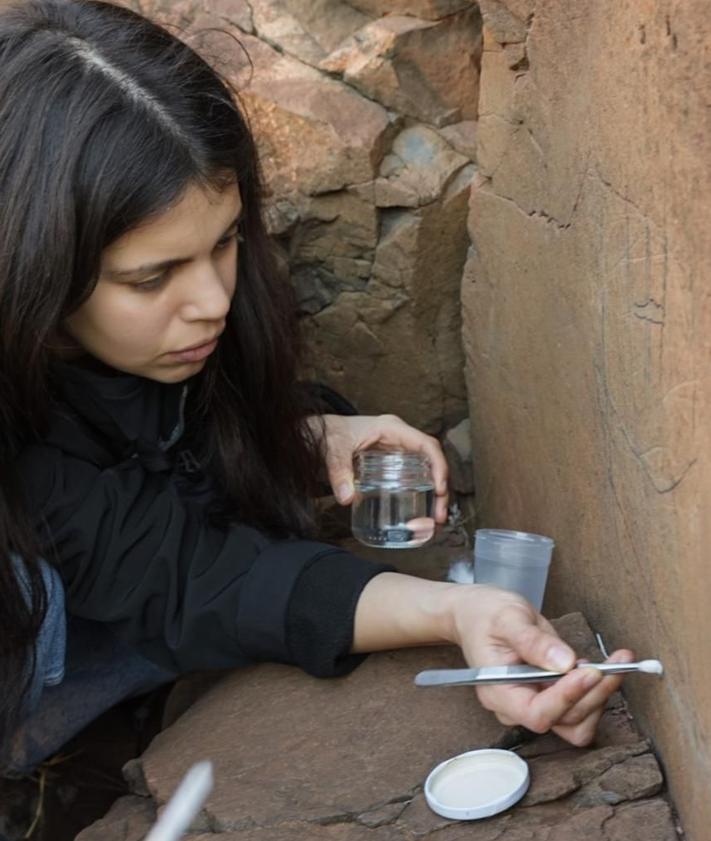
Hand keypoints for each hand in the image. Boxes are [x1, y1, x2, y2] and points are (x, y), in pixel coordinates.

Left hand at [312, 414, 448, 523]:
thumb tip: (346, 497)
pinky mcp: (391, 467)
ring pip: (425, 474)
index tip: (440, 489)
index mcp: (393, 429)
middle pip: (432, 463)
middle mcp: (400, 441)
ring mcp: (397, 453)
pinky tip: (417, 517)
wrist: (318, 432)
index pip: (427, 445)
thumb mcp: (334, 448)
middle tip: (438, 516)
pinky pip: (412, 481)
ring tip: (433, 522)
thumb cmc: (329, 432)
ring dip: (433, 497)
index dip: (439, 466)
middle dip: (441, 489)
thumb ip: (338, 470)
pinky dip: (419, 498)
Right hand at [451, 585, 634, 745]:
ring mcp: (533, 705)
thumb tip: (565, 662)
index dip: (567, 697)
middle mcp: (515, 708)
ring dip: (600, 696)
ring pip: (577, 722)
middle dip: (594, 692)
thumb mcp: (508, 618)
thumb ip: (533, 641)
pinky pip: (578, 711)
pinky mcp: (547, 699)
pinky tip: (601, 669)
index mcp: (498, 691)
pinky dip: (595, 693)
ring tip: (612, 664)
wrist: (475, 615)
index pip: (537, 712)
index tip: (591, 671)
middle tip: (616, 662)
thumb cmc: (485, 614)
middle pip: (564, 719)